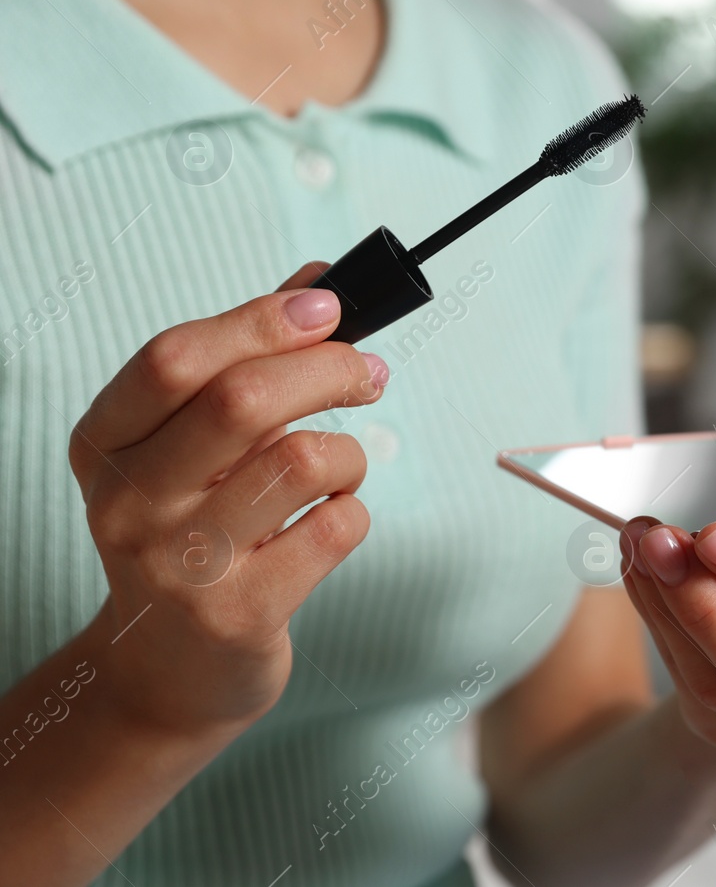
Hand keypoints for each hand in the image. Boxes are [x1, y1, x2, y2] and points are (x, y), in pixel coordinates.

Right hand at [69, 264, 385, 737]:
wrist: (169, 673)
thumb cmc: (194, 534)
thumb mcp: (192, 447)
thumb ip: (247, 361)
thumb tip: (317, 282)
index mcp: (105, 445)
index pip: (174, 359)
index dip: (260, 321)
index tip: (326, 307)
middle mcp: (128, 503)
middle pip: (243, 399)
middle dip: (329, 369)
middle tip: (370, 373)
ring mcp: (181, 565)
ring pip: (301, 461)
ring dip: (347, 453)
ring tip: (340, 468)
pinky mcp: (240, 614)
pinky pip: (335, 528)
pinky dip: (353, 511)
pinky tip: (330, 521)